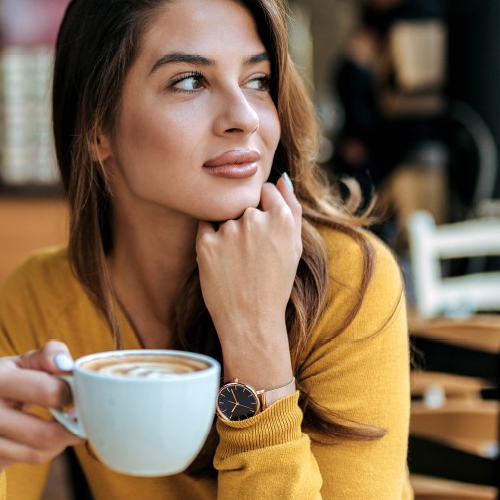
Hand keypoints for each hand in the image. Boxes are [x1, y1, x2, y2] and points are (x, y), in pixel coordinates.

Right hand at [0, 340, 84, 472]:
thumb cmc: (2, 383)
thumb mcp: (20, 363)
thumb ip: (47, 356)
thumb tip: (66, 364)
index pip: (47, 391)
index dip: (70, 394)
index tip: (75, 395)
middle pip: (45, 433)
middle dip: (70, 428)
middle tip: (79, 420)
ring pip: (39, 452)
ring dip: (60, 442)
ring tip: (65, 429)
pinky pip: (28, 461)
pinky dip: (44, 452)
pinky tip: (41, 439)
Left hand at [196, 175, 301, 387]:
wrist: (251, 321)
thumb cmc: (275, 284)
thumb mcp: (294, 247)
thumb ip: (291, 208)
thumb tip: (282, 178)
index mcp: (282, 219)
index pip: (265, 189)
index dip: (263, 207)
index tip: (262, 228)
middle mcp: (255, 220)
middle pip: (243, 203)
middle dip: (245, 219)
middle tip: (250, 252)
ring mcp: (228, 231)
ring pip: (224, 215)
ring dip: (228, 230)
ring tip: (237, 262)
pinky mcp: (205, 243)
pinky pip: (205, 227)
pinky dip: (211, 239)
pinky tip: (222, 262)